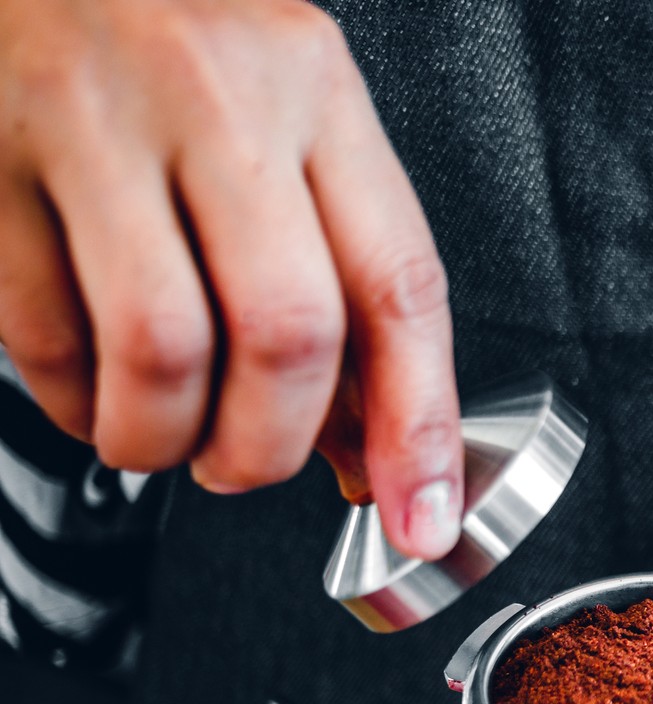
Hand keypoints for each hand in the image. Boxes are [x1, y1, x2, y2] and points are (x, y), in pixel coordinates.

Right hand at [0, 0, 461, 557]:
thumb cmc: (169, 35)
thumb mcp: (287, 114)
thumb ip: (339, 269)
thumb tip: (378, 444)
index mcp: (315, 88)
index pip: (399, 284)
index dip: (420, 426)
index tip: (422, 517)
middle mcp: (216, 98)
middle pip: (287, 333)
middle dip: (273, 448)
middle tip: (249, 466)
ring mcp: (92, 123)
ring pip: (163, 351)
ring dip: (166, 440)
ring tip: (163, 440)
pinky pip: (42, 335)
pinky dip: (75, 401)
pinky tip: (91, 389)